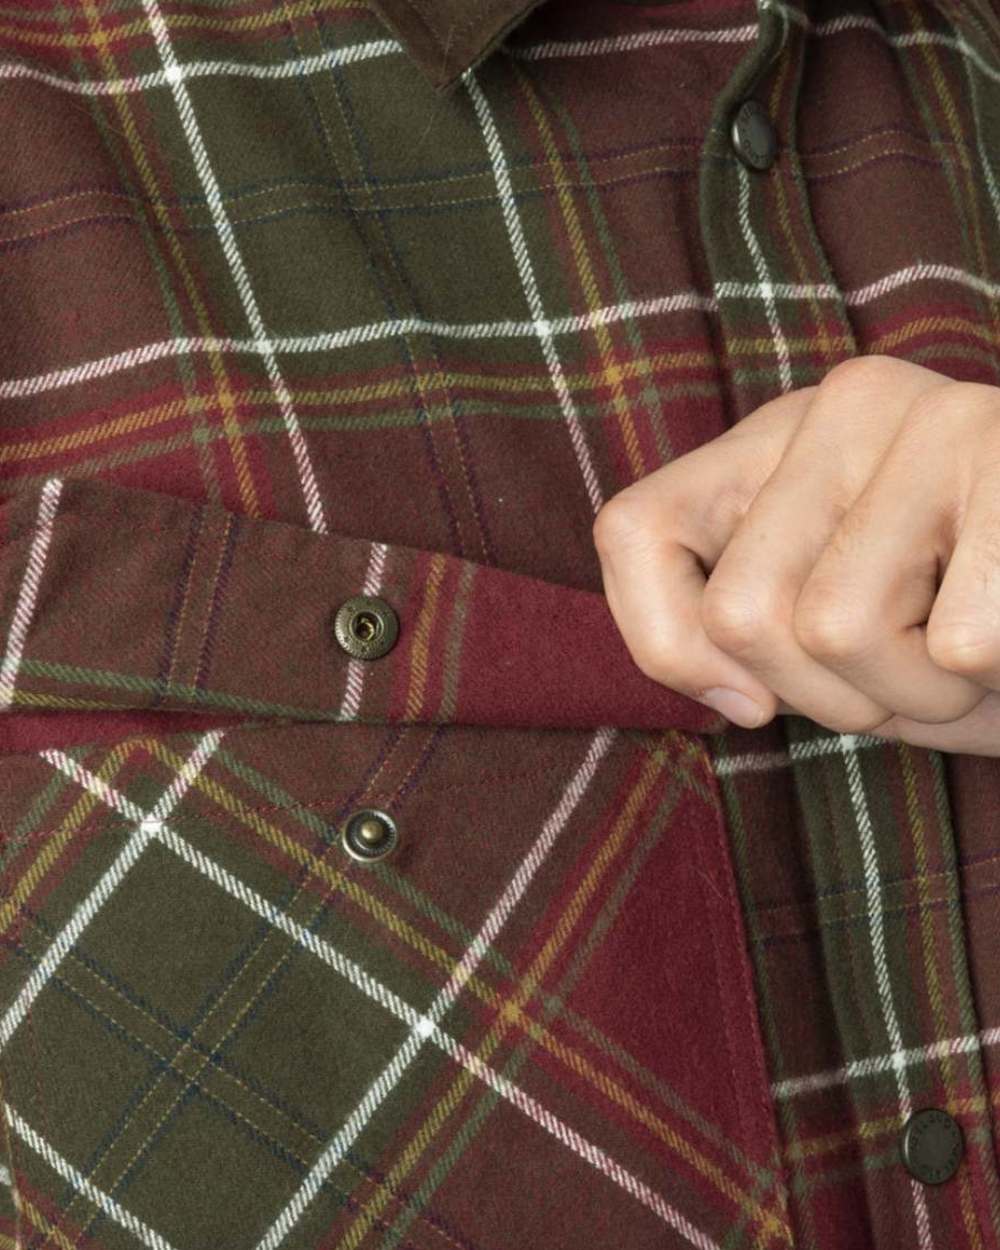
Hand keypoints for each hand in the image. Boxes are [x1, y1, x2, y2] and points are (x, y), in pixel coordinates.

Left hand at [592, 354, 999, 755]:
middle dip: (828, 694)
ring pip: (835, 629)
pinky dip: (991, 682)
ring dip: (914, 693)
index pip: (633, 533)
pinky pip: (959, 644)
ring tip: (969, 645)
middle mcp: (850, 403)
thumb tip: (727, 686)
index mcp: (778, 439)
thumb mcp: (821, 642)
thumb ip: (733, 632)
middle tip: (908, 662)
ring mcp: (946, 418)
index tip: (747, 696)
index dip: (665, 647)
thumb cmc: (962, 638)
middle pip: (741, 612)